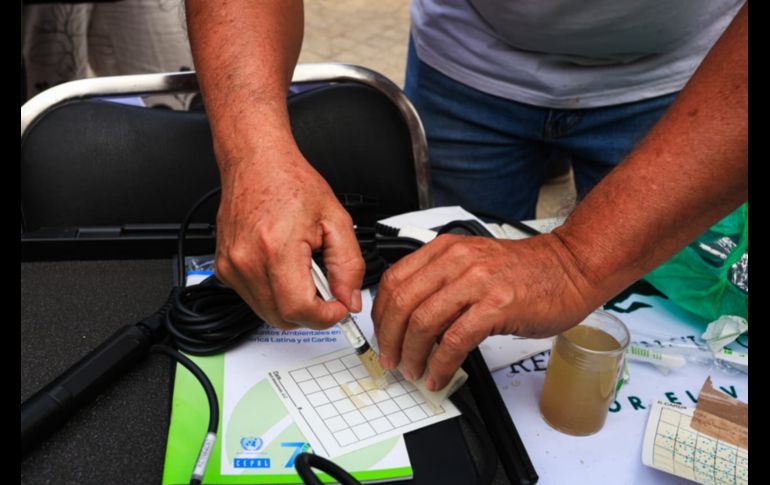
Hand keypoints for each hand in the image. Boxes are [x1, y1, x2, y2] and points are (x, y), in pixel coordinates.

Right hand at [214, 141, 364, 329]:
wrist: (256, 163)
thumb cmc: (289, 182)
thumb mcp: (335, 220)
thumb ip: (349, 266)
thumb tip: (350, 299)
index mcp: (276, 249)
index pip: (299, 310)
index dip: (325, 316)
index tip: (338, 307)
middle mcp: (248, 261)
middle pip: (283, 318)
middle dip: (311, 313)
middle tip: (325, 288)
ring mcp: (232, 267)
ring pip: (268, 313)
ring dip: (292, 304)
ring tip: (303, 270)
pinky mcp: (224, 268)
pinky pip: (254, 299)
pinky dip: (274, 293)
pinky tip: (284, 268)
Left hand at [372, 233, 597, 390]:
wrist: (571, 267)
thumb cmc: (526, 271)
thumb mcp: (474, 264)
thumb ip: (442, 283)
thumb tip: (411, 319)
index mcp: (446, 249)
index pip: (394, 280)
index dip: (381, 314)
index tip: (382, 335)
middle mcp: (457, 261)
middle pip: (402, 302)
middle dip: (389, 338)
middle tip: (390, 359)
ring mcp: (477, 282)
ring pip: (422, 322)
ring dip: (411, 354)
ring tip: (413, 371)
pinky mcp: (496, 306)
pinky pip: (454, 341)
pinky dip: (440, 364)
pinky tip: (438, 375)